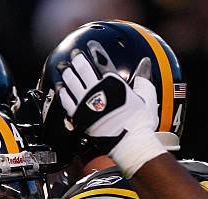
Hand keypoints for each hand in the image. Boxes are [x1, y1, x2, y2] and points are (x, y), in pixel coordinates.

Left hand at [57, 41, 165, 176]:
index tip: (90, 45)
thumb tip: (144, 63)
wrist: (129, 143)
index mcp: (114, 83)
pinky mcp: (79, 116)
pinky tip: (59, 87)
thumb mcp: (147, 96)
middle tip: (74, 54)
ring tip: (63, 67)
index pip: (102, 61)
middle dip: (77, 59)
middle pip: (83, 69)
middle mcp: (97, 90)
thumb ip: (143, 78)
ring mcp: (86, 103)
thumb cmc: (140, 122)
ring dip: (67, 72)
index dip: (95, 51)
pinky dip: (62, 92)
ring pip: (72, 82)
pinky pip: (66, 101)